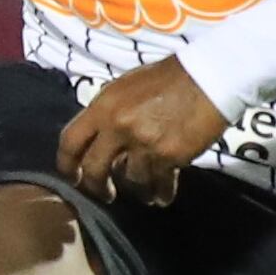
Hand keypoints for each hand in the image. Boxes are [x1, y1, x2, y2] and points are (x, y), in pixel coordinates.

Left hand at [59, 58, 224, 205]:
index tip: (72, 177)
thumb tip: (100, 138)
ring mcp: (142, 143)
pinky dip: (160, 193)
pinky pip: (158, 183)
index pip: (71, 141)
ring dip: (137, 190)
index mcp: (104, 106)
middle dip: (97, 186)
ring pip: (130, 180)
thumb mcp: (127, 87)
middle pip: (95, 168)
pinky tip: (162, 196)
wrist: (208, 79)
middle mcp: (118, 126)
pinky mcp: (168, 157)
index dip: (67, 164)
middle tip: (106, 195)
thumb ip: (110, 112)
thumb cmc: (170, 78)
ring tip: (144, 194)